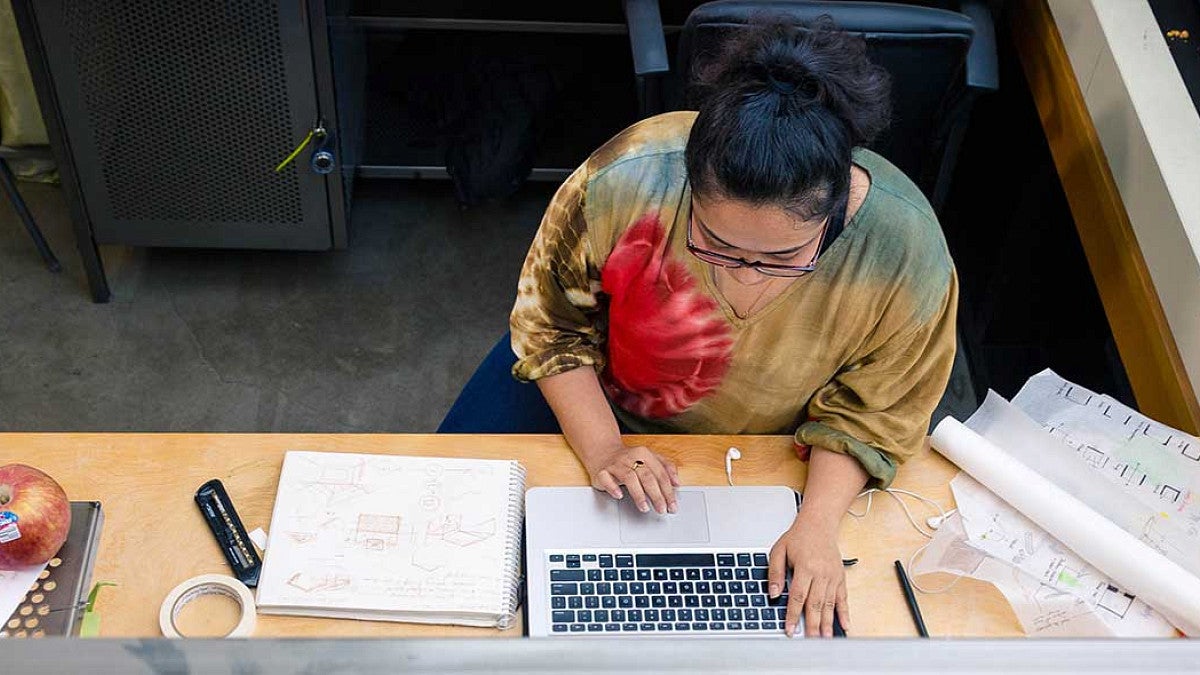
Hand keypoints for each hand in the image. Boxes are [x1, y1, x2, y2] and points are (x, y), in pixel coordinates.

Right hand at [584, 443, 680, 513]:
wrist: (603, 451)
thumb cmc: (628, 459)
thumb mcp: (649, 458)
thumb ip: (665, 468)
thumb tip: (676, 482)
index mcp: (644, 454)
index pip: (660, 473)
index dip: (668, 491)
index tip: (672, 504)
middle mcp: (630, 457)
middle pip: (647, 476)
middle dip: (657, 495)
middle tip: (662, 509)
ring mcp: (616, 464)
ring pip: (629, 478)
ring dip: (639, 494)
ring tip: (645, 507)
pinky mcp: (602, 471)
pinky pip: (607, 479)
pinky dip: (613, 487)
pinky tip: (619, 495)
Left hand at [768, 518, 848, 636]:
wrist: (819, 524)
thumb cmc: (799, 537)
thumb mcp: (779, 550)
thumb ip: (775, 573)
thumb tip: (773, 594)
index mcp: (805, 567)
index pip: (797, 596)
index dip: (792, 615)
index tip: (789, 629)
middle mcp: (821, 573)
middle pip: (815, 603)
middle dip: (812, 624)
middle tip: (809, 640)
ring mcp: (832, 576)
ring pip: (830, 603)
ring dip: (827, 622)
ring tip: (824, 638)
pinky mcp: (840, 577)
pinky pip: (843, 598)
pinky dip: (844, 613)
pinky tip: (844, 625)